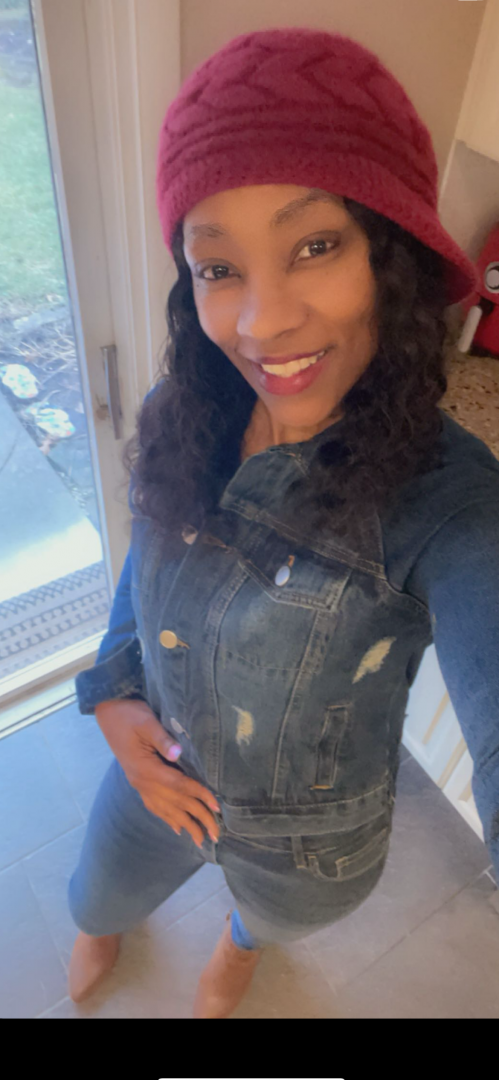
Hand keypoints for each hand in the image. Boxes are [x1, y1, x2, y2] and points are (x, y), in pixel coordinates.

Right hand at [95, 698, 219, 847]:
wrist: (107, 712)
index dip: (199, 795)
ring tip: (200, 840)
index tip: (216, 807)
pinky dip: (167, 818)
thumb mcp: (146, 721)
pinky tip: (177, 828)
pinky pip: (153, 805)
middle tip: (216, 834)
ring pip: (165, 809)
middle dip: (197, 818)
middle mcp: (142, 781)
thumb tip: (178, 754)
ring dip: (184, 825)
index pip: (178, 786)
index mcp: (145, 768)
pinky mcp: (137, 781)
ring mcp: (138, 784)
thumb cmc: (129, 714)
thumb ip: (162, 738)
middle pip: (175, 803)